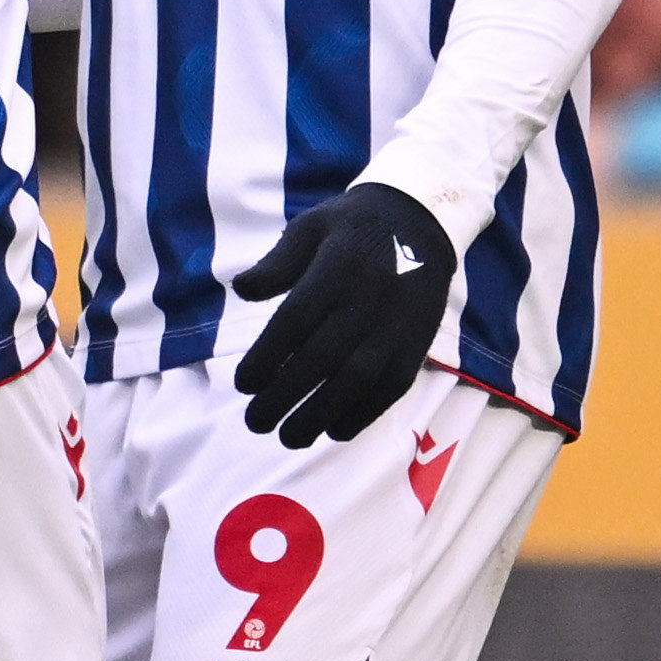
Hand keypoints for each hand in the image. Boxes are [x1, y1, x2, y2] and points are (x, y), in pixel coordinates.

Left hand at [230, 181, 458, 445]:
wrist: (419, 223)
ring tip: (289, 437)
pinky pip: (392, 387)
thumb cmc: (349, 229)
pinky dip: (363, 413)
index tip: (242, 385)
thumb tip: (241, 290)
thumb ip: (276, 263)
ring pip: (358, 380)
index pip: (296, 321)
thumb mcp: (308, 229)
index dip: (268, 357)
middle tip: (255, 422)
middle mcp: (370, 299)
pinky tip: (334, 430)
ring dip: (322, 414)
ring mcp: (397, 325)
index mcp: (337, 268)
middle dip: (286, 396)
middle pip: (323, 358)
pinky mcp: (417, 344)